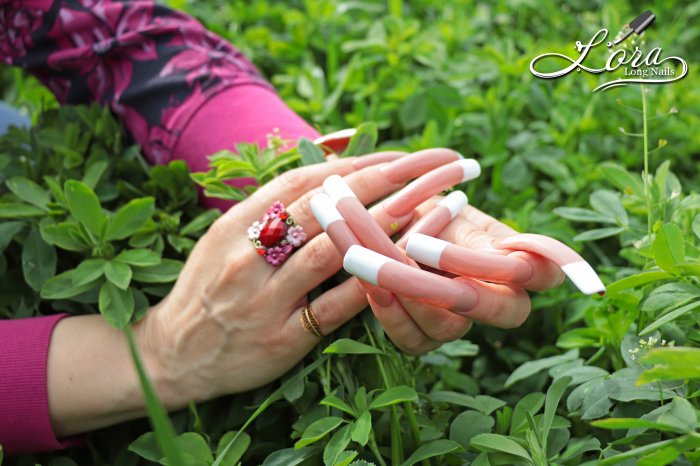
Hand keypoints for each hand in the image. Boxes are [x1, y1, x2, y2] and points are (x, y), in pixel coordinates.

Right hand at [136, 150, 462, 407]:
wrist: (172, 354)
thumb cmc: (208, 288)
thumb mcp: (225, 236)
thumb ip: (272, 208)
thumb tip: (331, 171)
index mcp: (237, 223)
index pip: (305, 181)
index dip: (358, 164)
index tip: (402, 155)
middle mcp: (248, 255)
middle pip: (327, 208)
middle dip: (388, 182)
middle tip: (437, 168)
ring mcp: (264, 298)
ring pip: (334, 252)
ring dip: (388, 225)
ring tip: (434, 207)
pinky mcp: (280, 339)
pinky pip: (335, 307)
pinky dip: (373, 284)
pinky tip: (409, 268)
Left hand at [317, 153, 567, 354]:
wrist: (393, 227)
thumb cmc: (432, 212)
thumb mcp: (455, 214)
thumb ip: (477, 236)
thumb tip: (513, 256)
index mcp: (515, 263)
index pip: (547, 271)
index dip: (544, 262)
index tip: (509, 243)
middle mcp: (496, 300)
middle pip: (503, 311)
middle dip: (467, 284)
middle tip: (417, 246)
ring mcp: (461, 323)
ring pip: (449, 326)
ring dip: (408, 288)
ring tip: (372, 257)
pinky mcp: (426, 337)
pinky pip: (413, 339)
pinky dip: (390, 311)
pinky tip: (370, 283)